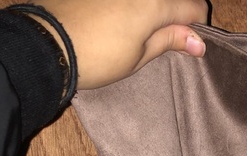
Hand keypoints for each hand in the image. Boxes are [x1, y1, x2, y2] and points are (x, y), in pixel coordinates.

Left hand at [35, 0, 207, 88]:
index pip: (193, 7)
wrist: (49, 43)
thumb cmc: (97, 58)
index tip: (189, 43)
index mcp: (155, 4)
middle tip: (163, 37)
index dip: (195, 27)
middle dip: (174, 13)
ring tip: (137, 30)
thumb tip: (198, 42)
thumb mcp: (137, 57)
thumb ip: (169, 41)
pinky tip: (118, 20)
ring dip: (151, 10)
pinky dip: (130, 6)